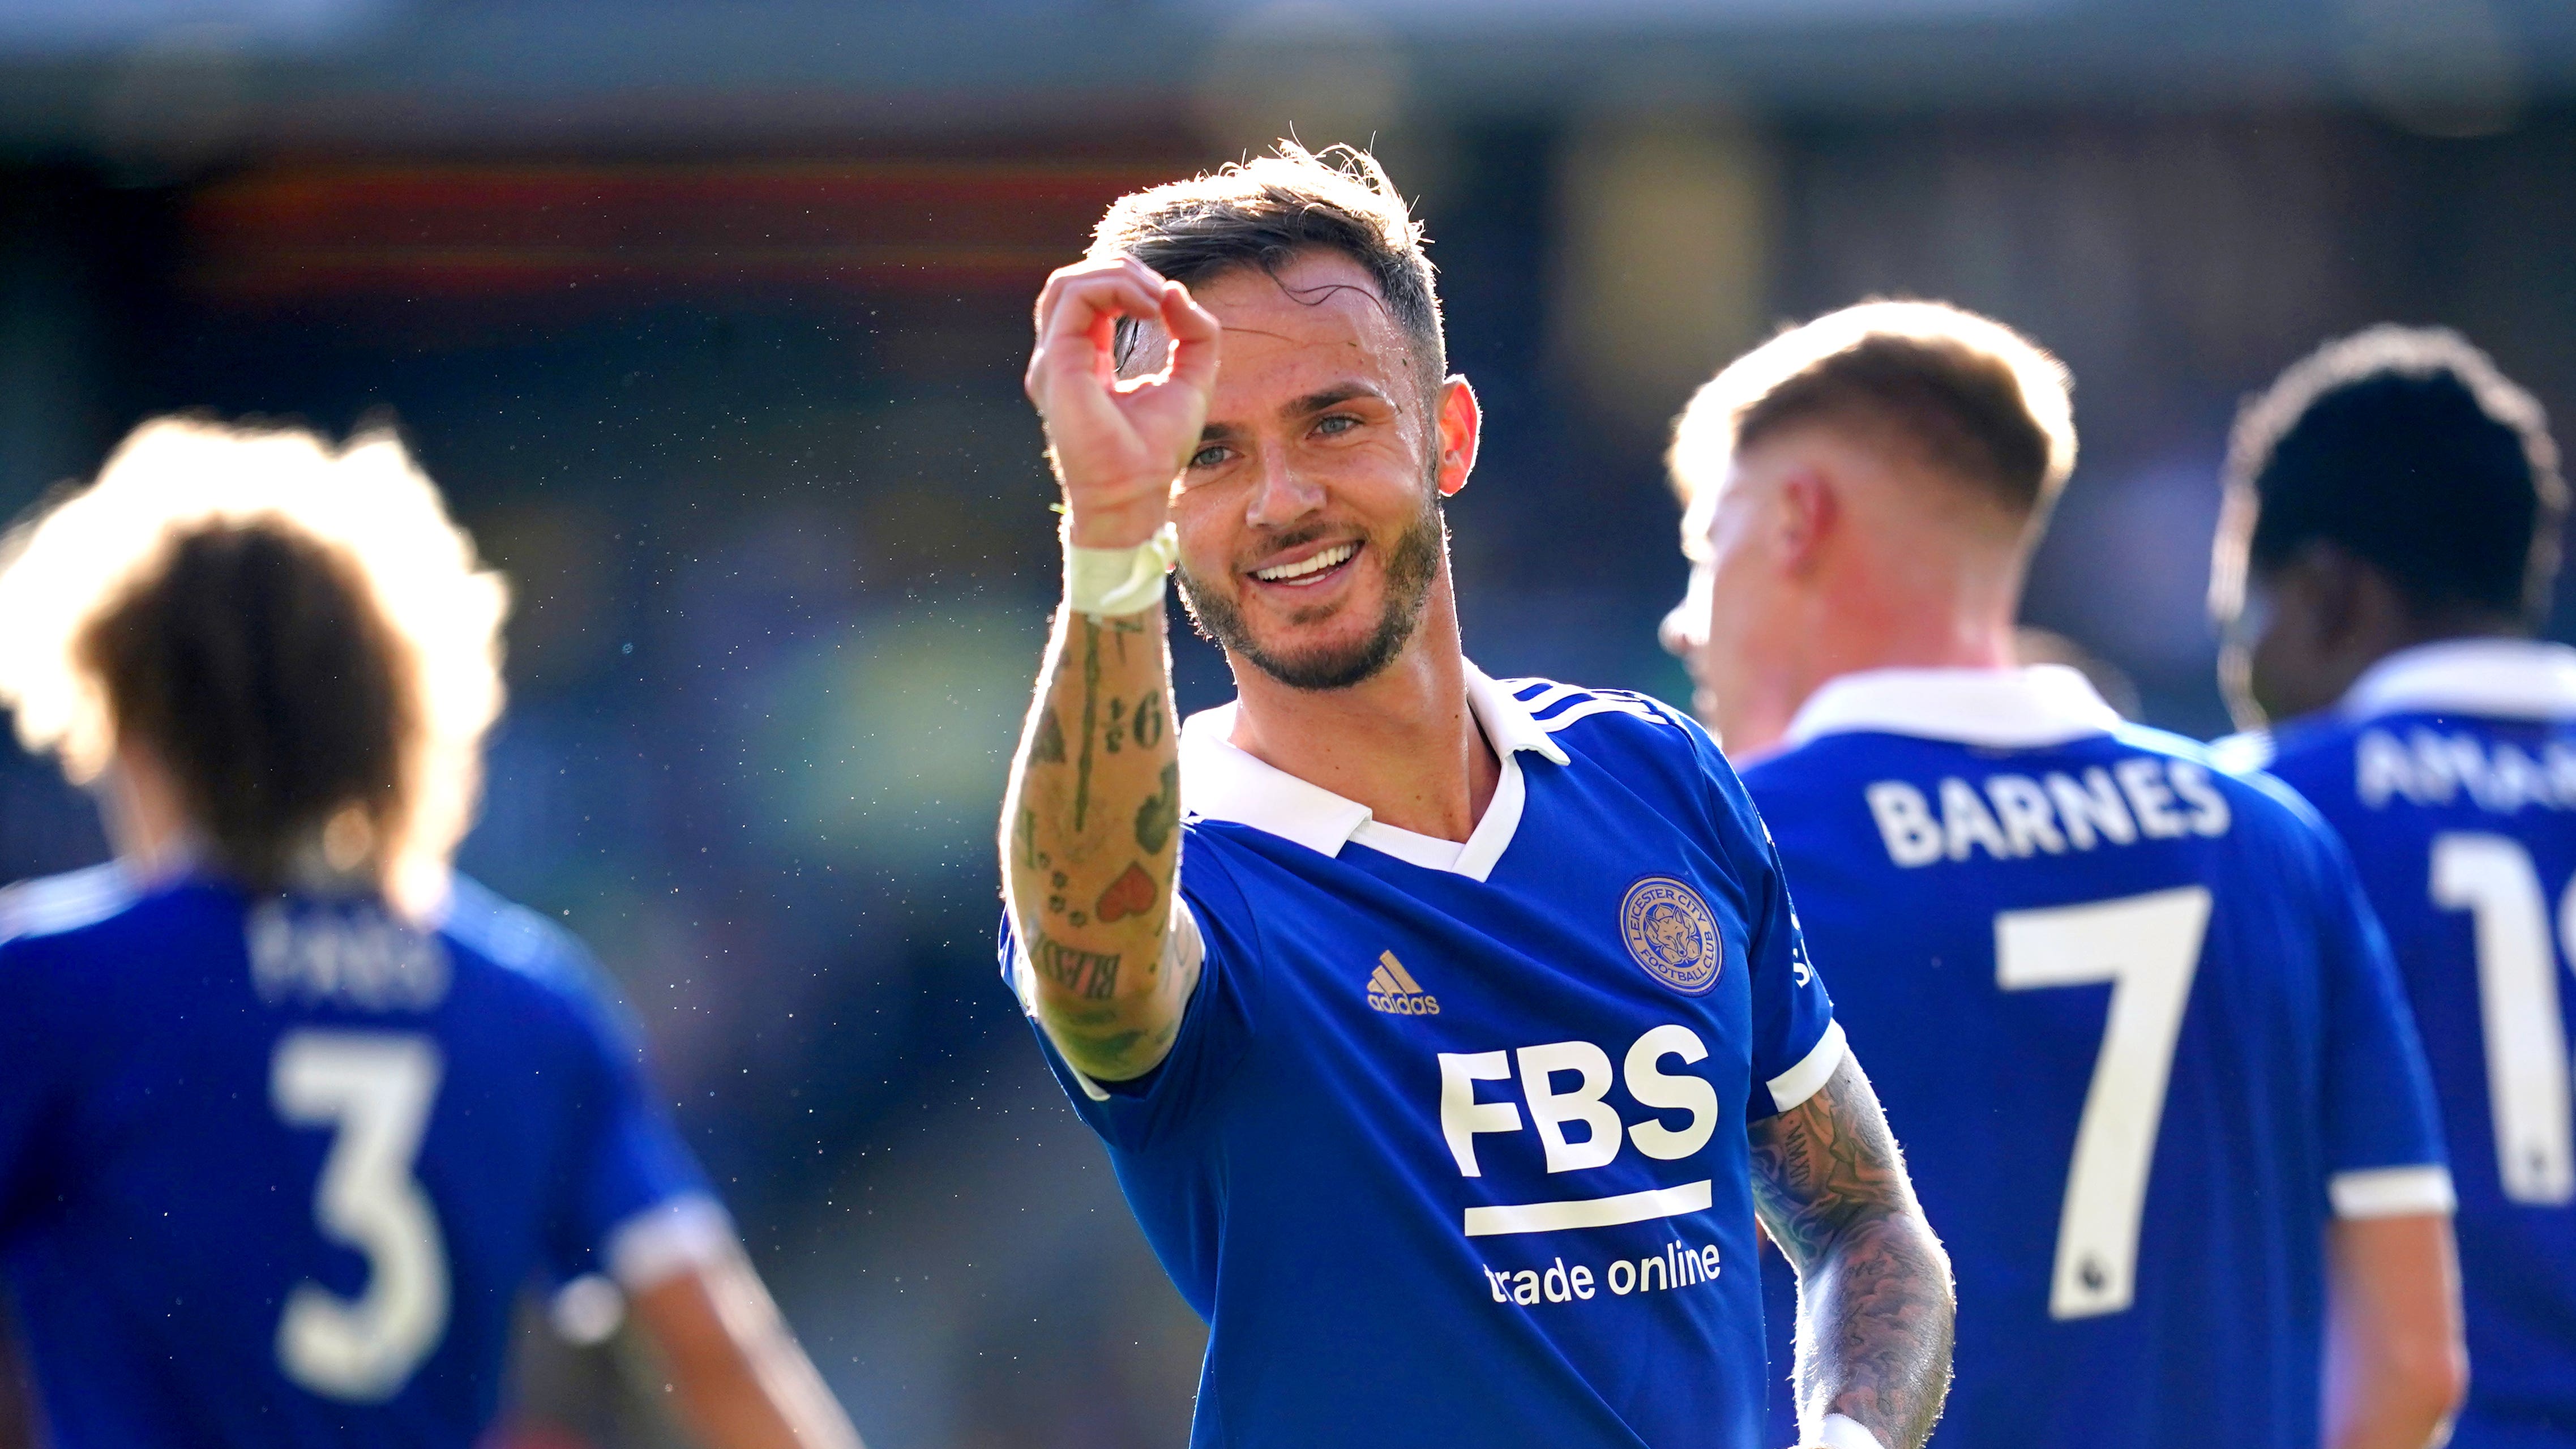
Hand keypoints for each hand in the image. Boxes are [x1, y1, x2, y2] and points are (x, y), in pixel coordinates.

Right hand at [1023, 257, 1220, 548]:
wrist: (1137, 492)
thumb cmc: (1158, 448)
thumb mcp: (1192, 379)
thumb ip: (1194, 333)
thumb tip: (1174, 289)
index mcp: (1084, 359)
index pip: (1091, 297)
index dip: (1130, 283)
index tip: (1168, 304)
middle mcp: (1060, 357)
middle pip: (1072, 282)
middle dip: (1122, 272)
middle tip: (1161, 295)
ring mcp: (1052, 360)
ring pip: (1067, 283)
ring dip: (1118, 276)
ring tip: (1154, 300)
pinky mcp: (1056, 364)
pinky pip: (1074, 298)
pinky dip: (1115, 288)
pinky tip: (1148, 309)